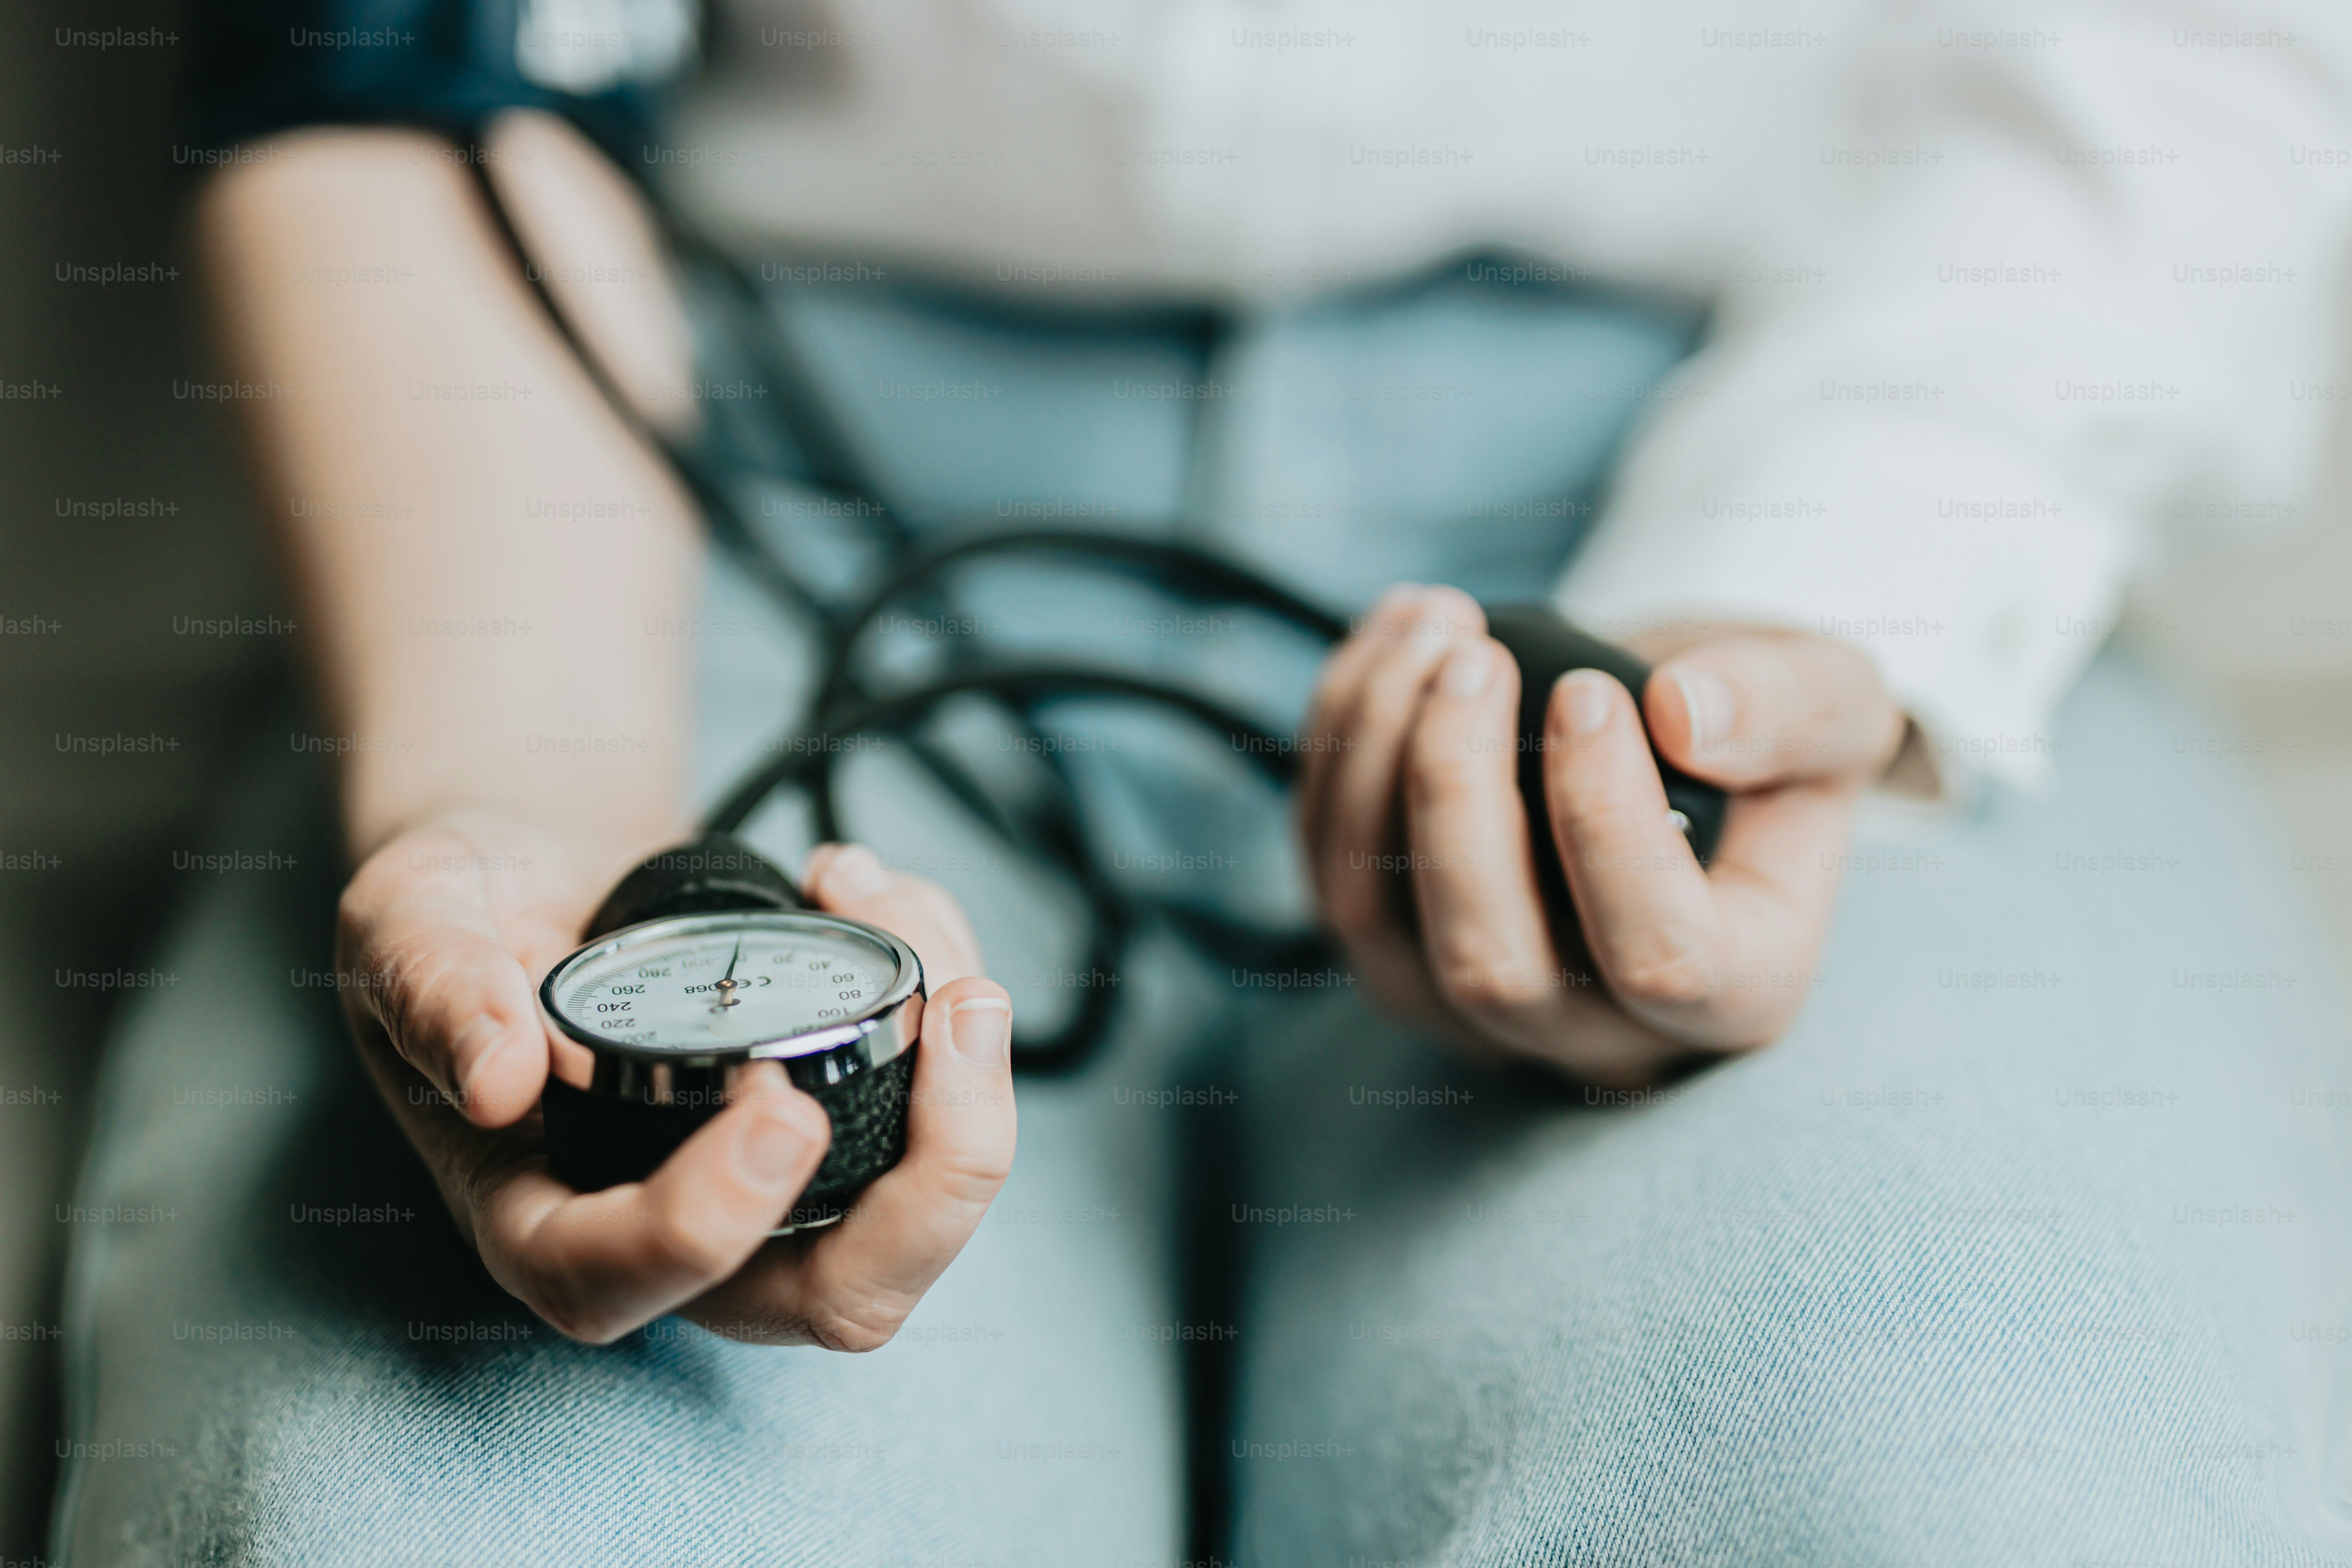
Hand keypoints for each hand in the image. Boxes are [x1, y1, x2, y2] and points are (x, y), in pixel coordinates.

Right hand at [335, 810, 1014, 1346]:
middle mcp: (671, 1232)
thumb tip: (496, 1077)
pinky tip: (881, 892)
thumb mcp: (408, 922)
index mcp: (542, 1217)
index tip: (778, 1104)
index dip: (712, 1222)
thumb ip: (433, 989)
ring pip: (918, 1213)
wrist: (534, 873)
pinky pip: (937, 1118)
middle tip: (957, 1009)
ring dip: (970, 1078)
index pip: (625, 1281)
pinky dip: (950, 999)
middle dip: (938, 1173)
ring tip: (900, 906)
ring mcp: (767, 1190)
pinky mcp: (835, 1127)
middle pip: (837, 1294)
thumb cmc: (459, 919)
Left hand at [1299, 584, 1905, 1084]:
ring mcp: (1471, 1009)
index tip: (1590, 691)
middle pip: (1490, 963)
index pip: (1661, 958)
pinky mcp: (1387, 951)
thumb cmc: (1762, 731)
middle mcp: (1595, 1035)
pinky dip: (1337, 742)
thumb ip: (1792, 708)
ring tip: (1429, 622)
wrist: (1673, 733)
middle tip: (1474, 655)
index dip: (1606, 823)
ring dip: (1377, 753)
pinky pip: (1325, 865)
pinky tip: (1389, 641)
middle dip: (1455, 790)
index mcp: (1734, 994)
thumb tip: (1683, 717)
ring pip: (1378, 919)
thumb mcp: (1831, 701)